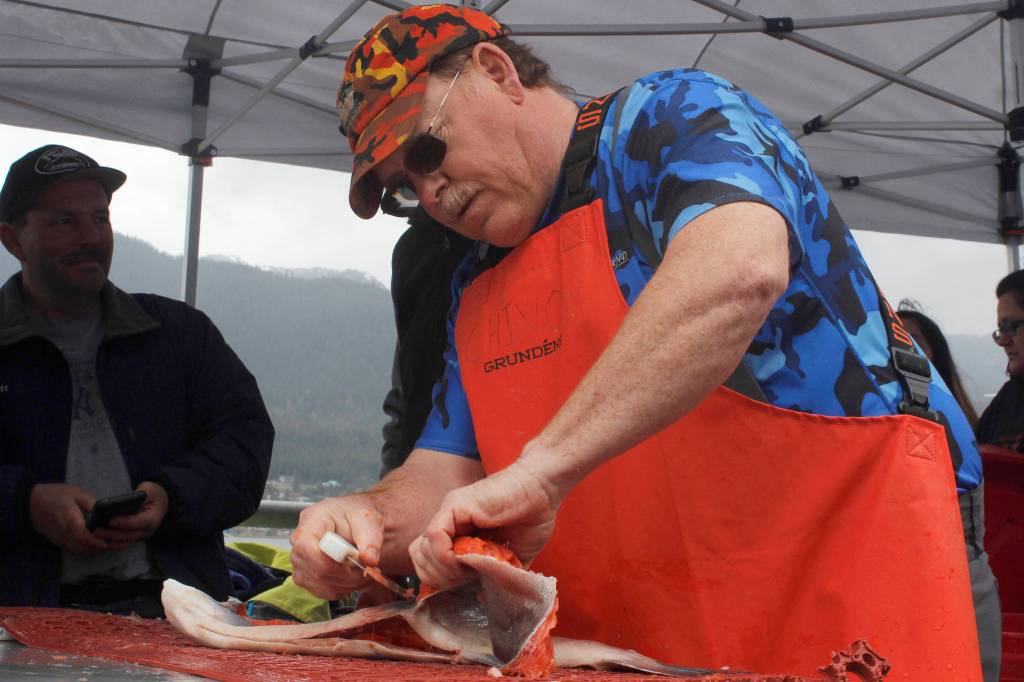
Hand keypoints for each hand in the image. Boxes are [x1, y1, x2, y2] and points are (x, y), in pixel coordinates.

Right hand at [29, 483, 107, 553]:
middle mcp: (63, 532)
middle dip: (97, 547)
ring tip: (103, 544)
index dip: (94, 542)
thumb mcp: (75, 492)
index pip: (82, 536)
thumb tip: (103, 511)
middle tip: (110, 543)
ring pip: (77, 550)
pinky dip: (82, 549)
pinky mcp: (56, 540)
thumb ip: (91, 502)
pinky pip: (71, 549)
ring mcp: (59, 538)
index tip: (105, 542)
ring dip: (90, 549)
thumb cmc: (53, 495)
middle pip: (81, 546)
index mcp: (68, 519)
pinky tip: (91, 544)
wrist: (30, 503)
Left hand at [95, 482, 168, 549]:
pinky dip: (111, 542)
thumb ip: (141, 494)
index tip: (110, 520)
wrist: (160, 503)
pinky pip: (122, 543)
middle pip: (127, 535)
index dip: (123, 522)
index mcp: (152, 518)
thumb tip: (128, 499)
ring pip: (124, 542)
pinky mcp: (134, 538)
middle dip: (111, 533)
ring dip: (109, 540)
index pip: (136, 522)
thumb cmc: (153, 495)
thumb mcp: (149, 490)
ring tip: (95, 534)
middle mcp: (148, 530)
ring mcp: (141, 536)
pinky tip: (100, 538)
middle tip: (96, 529)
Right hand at [290, 494, 383, 598]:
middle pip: (316, 571)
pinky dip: (344, 589)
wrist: (354, 521)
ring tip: (363, 570)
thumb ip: (370, 539)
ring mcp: (300, 563)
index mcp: (311, 521)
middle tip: (368, 568)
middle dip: (347, 576)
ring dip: (348, 584)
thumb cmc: (357, 516)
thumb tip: (370, 560)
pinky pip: (324, 592)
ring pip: (321, 586)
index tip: (356, 561)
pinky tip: (354, 576)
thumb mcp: (368, 520)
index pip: (306, 547)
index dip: (332, 561)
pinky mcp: (307, 578)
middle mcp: (299, 544)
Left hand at [410, 460, 557, 589]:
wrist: (543, 492)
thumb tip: (480, 598)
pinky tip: (467, 557)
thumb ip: (495, 576)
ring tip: (471, 567)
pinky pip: (433, 535)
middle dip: (442, 579)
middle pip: (420, 560)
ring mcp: (448, 513)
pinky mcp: (454, 505)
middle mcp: (447, 523)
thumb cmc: (531, 519)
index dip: (443, 580)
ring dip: (445, 569)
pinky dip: (445, 554)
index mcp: (458, 536)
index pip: (428, 563)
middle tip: (469, 576)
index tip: (468, 583)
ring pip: (421, 551)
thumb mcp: (512, 559)